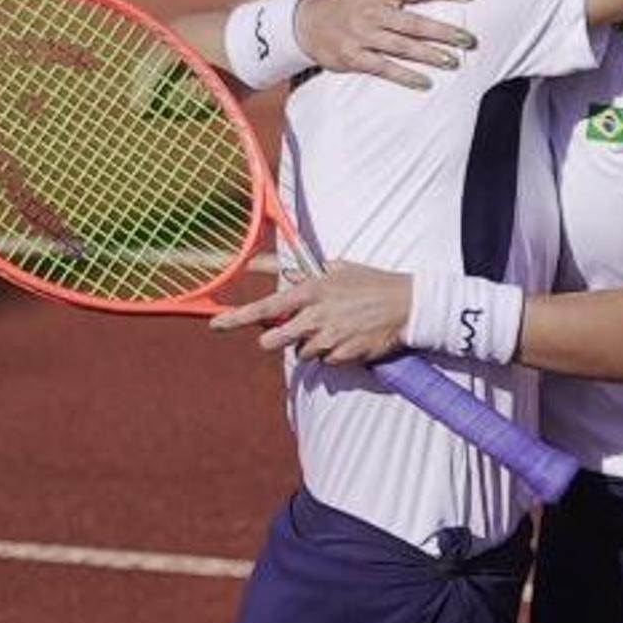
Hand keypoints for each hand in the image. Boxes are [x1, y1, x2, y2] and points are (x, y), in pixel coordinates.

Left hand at [208, 262, 413, 363]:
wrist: (407, 304)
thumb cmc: (368, 282)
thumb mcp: (332, 267)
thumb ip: (291, 268)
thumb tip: (255, 262)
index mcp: (311, 291)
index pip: (266, 307)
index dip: (237, 317)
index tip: (216, 325)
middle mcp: (316, 316)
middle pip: (275, 341)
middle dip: (275, 341)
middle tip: (290, 332)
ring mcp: (330, 338)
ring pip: (302, 352)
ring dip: (311, 345)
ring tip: (334, 328)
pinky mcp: (344, 355)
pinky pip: (326, 361)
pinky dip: (333, 353)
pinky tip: (348, 338)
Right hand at [295, 0, 473, 88]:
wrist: (307, 21)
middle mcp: (370, 10)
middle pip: (413, 22)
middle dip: (443, 32)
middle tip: (469, 39)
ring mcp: (361, 35)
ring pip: (401, 46)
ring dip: (429, 55)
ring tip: (453, 61)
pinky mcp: (353, 57)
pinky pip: (383, 68)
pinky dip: (405, 76)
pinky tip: (425, 82)